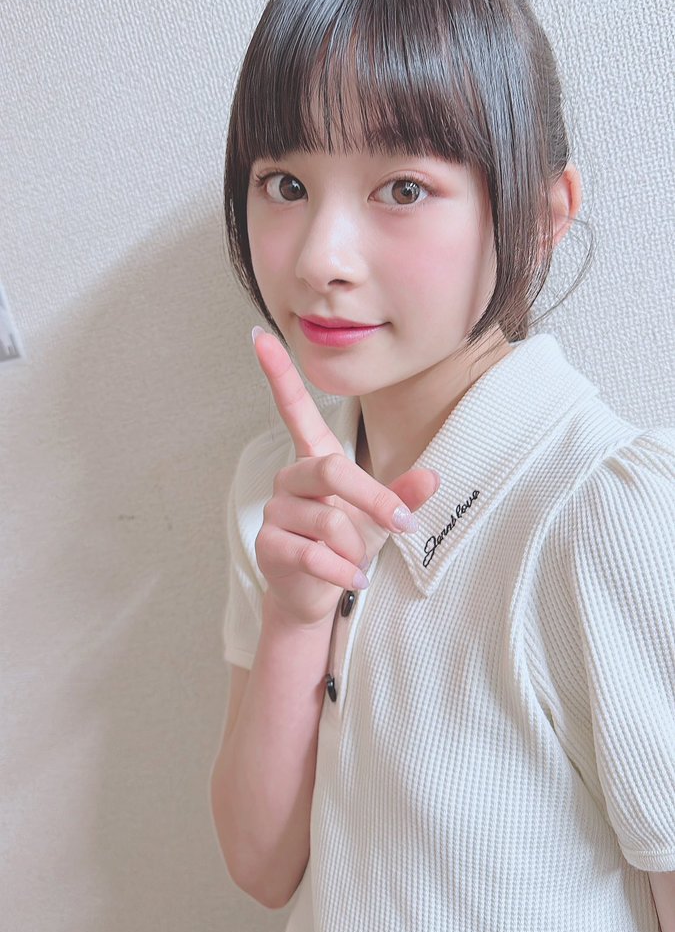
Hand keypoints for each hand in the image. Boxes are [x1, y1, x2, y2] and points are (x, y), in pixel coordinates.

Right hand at [251, 327, 439, 626]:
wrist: (317, 595)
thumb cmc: (347, 545)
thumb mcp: (382, 518)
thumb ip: (403, 496)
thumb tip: (433, 477)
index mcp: (315, 459)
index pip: (293, 410)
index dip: (278, 374)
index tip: (260, 336)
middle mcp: (291, 478)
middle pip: (330, 471)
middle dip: (373, 499)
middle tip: (402, 525)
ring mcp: (276, 511)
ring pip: (329, 520)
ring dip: (357, 547)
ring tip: (358, 561)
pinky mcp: (269, 546)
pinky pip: (314, 554)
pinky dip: (342, 571)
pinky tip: (351, 579)